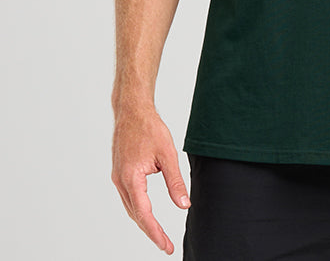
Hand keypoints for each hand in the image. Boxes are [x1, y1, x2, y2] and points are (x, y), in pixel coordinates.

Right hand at [111, 105, 189, 254]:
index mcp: (131, 178)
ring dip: (144, 222)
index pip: (144, 214)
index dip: (156, 232)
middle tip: (166, 245)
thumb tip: (184, 204)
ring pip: (131, 208)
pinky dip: (138, 209)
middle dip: (151, 231)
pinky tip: (146, 213)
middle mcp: (121, 181)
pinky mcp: (119, 173)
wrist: (132, 110)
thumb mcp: (168, 154)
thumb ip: (175, 181)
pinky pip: (128, 197)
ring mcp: (118, 177)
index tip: (166, 246)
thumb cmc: (149, 128)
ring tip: (159, 234)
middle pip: (135, 215)